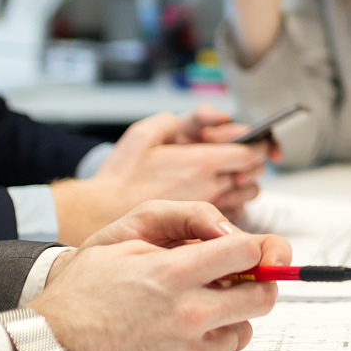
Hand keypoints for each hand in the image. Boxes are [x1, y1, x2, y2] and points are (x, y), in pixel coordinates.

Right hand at [32, 200, 291, 350]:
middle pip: (261, 299)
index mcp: (175, 274)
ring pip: (239, 337)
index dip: (249, 253)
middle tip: (227, 291)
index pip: (249, 253)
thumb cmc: (75, 301)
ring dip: (221, 329)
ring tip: (183, 327)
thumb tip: (229, 237)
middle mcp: (189, 316)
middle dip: (250, 289)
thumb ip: (178, 230)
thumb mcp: (118, 245)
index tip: (241, 260)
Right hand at [51, 106, 266, 244]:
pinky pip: (231, 220)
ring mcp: (207, 214)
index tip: (250, 143)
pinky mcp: (201, 233)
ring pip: (246, 197)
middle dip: (250, 165)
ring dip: (242, 185)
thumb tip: (212, 116)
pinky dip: (230, 210)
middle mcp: (210, 189)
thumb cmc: (119, 179)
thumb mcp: (143, 134)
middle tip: (234, 160)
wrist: (96, 217)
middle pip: (253, 175)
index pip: (251, 153)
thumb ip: (181, 120)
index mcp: (201, 163)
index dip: (255, 145)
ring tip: (223, 178)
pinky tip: (212, 203)